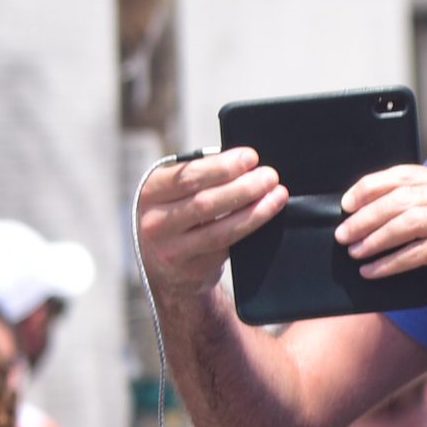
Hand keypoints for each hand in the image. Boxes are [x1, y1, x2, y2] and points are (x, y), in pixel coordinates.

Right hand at [137, 142, 283, 301]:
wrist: (166, 269)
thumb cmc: (178, 218)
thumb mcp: (174, 193)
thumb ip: (199, 177)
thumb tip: (242, 162)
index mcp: (150, 192)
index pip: (188, 176)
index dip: (223, 166)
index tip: (251, 157)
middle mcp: (155, 222)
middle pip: (205, 202)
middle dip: (244, 187)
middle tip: (269, 176)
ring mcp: (172, 250)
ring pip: (220, 229)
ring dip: (254, 210)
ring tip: (276, 195)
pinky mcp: (192, 269)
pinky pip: (227, 246)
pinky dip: (249, 228)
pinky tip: (265, 215)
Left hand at [341, 167, 426, 337]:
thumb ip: (413, 218)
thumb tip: (361, 213)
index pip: (410, 175)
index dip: (373, 186)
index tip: (347, 204)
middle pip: (407, 196)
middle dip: (368, 215)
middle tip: (344, 233)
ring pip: (411, 221)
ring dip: (376, 238)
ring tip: (354, 251)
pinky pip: (420, 250)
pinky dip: (391, 262)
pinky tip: (372, 270)